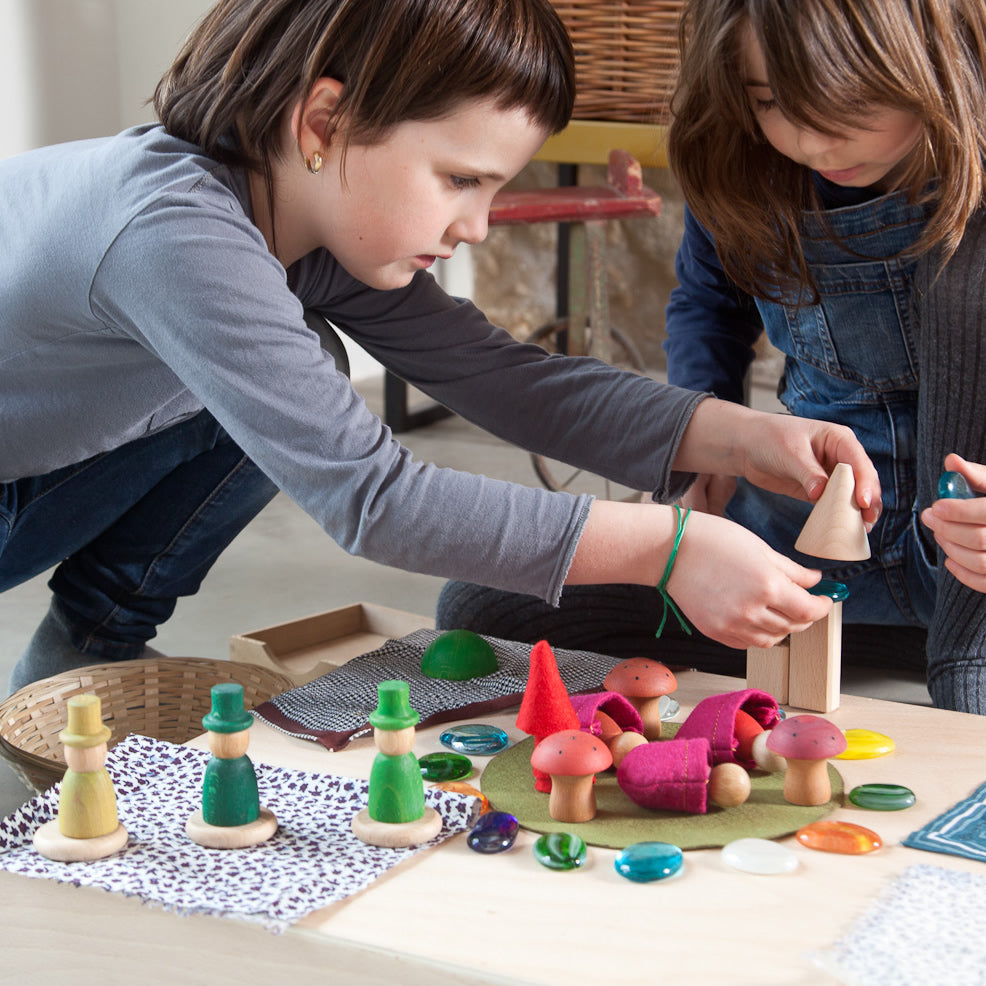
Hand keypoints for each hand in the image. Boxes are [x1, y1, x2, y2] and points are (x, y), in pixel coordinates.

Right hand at [667, 510, 831, 648]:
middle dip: (805, 616)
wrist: (670, 550)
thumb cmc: (712, 540)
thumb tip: (815, 581)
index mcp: (767, 585)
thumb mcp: (760, 548)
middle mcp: (752, 611)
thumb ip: (792, 569)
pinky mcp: (716, 632)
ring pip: (772, 640)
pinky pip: (748, 643)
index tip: (824, 600)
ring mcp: (732, 625)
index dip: (822, 607)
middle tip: (804, 603)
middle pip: (793, 627)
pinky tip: (757, 617)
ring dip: (783, 628)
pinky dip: (759, 634)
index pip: (809, 610)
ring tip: (779, 611)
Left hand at [676, 401, 881, 529]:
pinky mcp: (820, 491)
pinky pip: (835, 505)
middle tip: (867, 522)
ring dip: (858, 512)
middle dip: (868, 501)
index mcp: (839, 439)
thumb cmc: (769, 439)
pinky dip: (840, 517)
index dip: (865, 482)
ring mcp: (831, 475)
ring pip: (852, 495)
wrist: (747, 447)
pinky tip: (844, 531)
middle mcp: (840, 456)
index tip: (864, 502)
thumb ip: (807, 473)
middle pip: (862, 481)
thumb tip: (821, 493)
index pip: (859, 462)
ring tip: (862, 531)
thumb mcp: (790, 453)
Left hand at [921, 453, 985, 591]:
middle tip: (928, 516)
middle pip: (978, 538)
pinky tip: (950, 558)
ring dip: (950, 548)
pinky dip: (962, 572)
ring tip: (939, 533)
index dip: (957, 511)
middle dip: (946, 528)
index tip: (935, 506)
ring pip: (978, 560)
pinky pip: (983, 582)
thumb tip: (951, 461)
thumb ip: (976, 475)